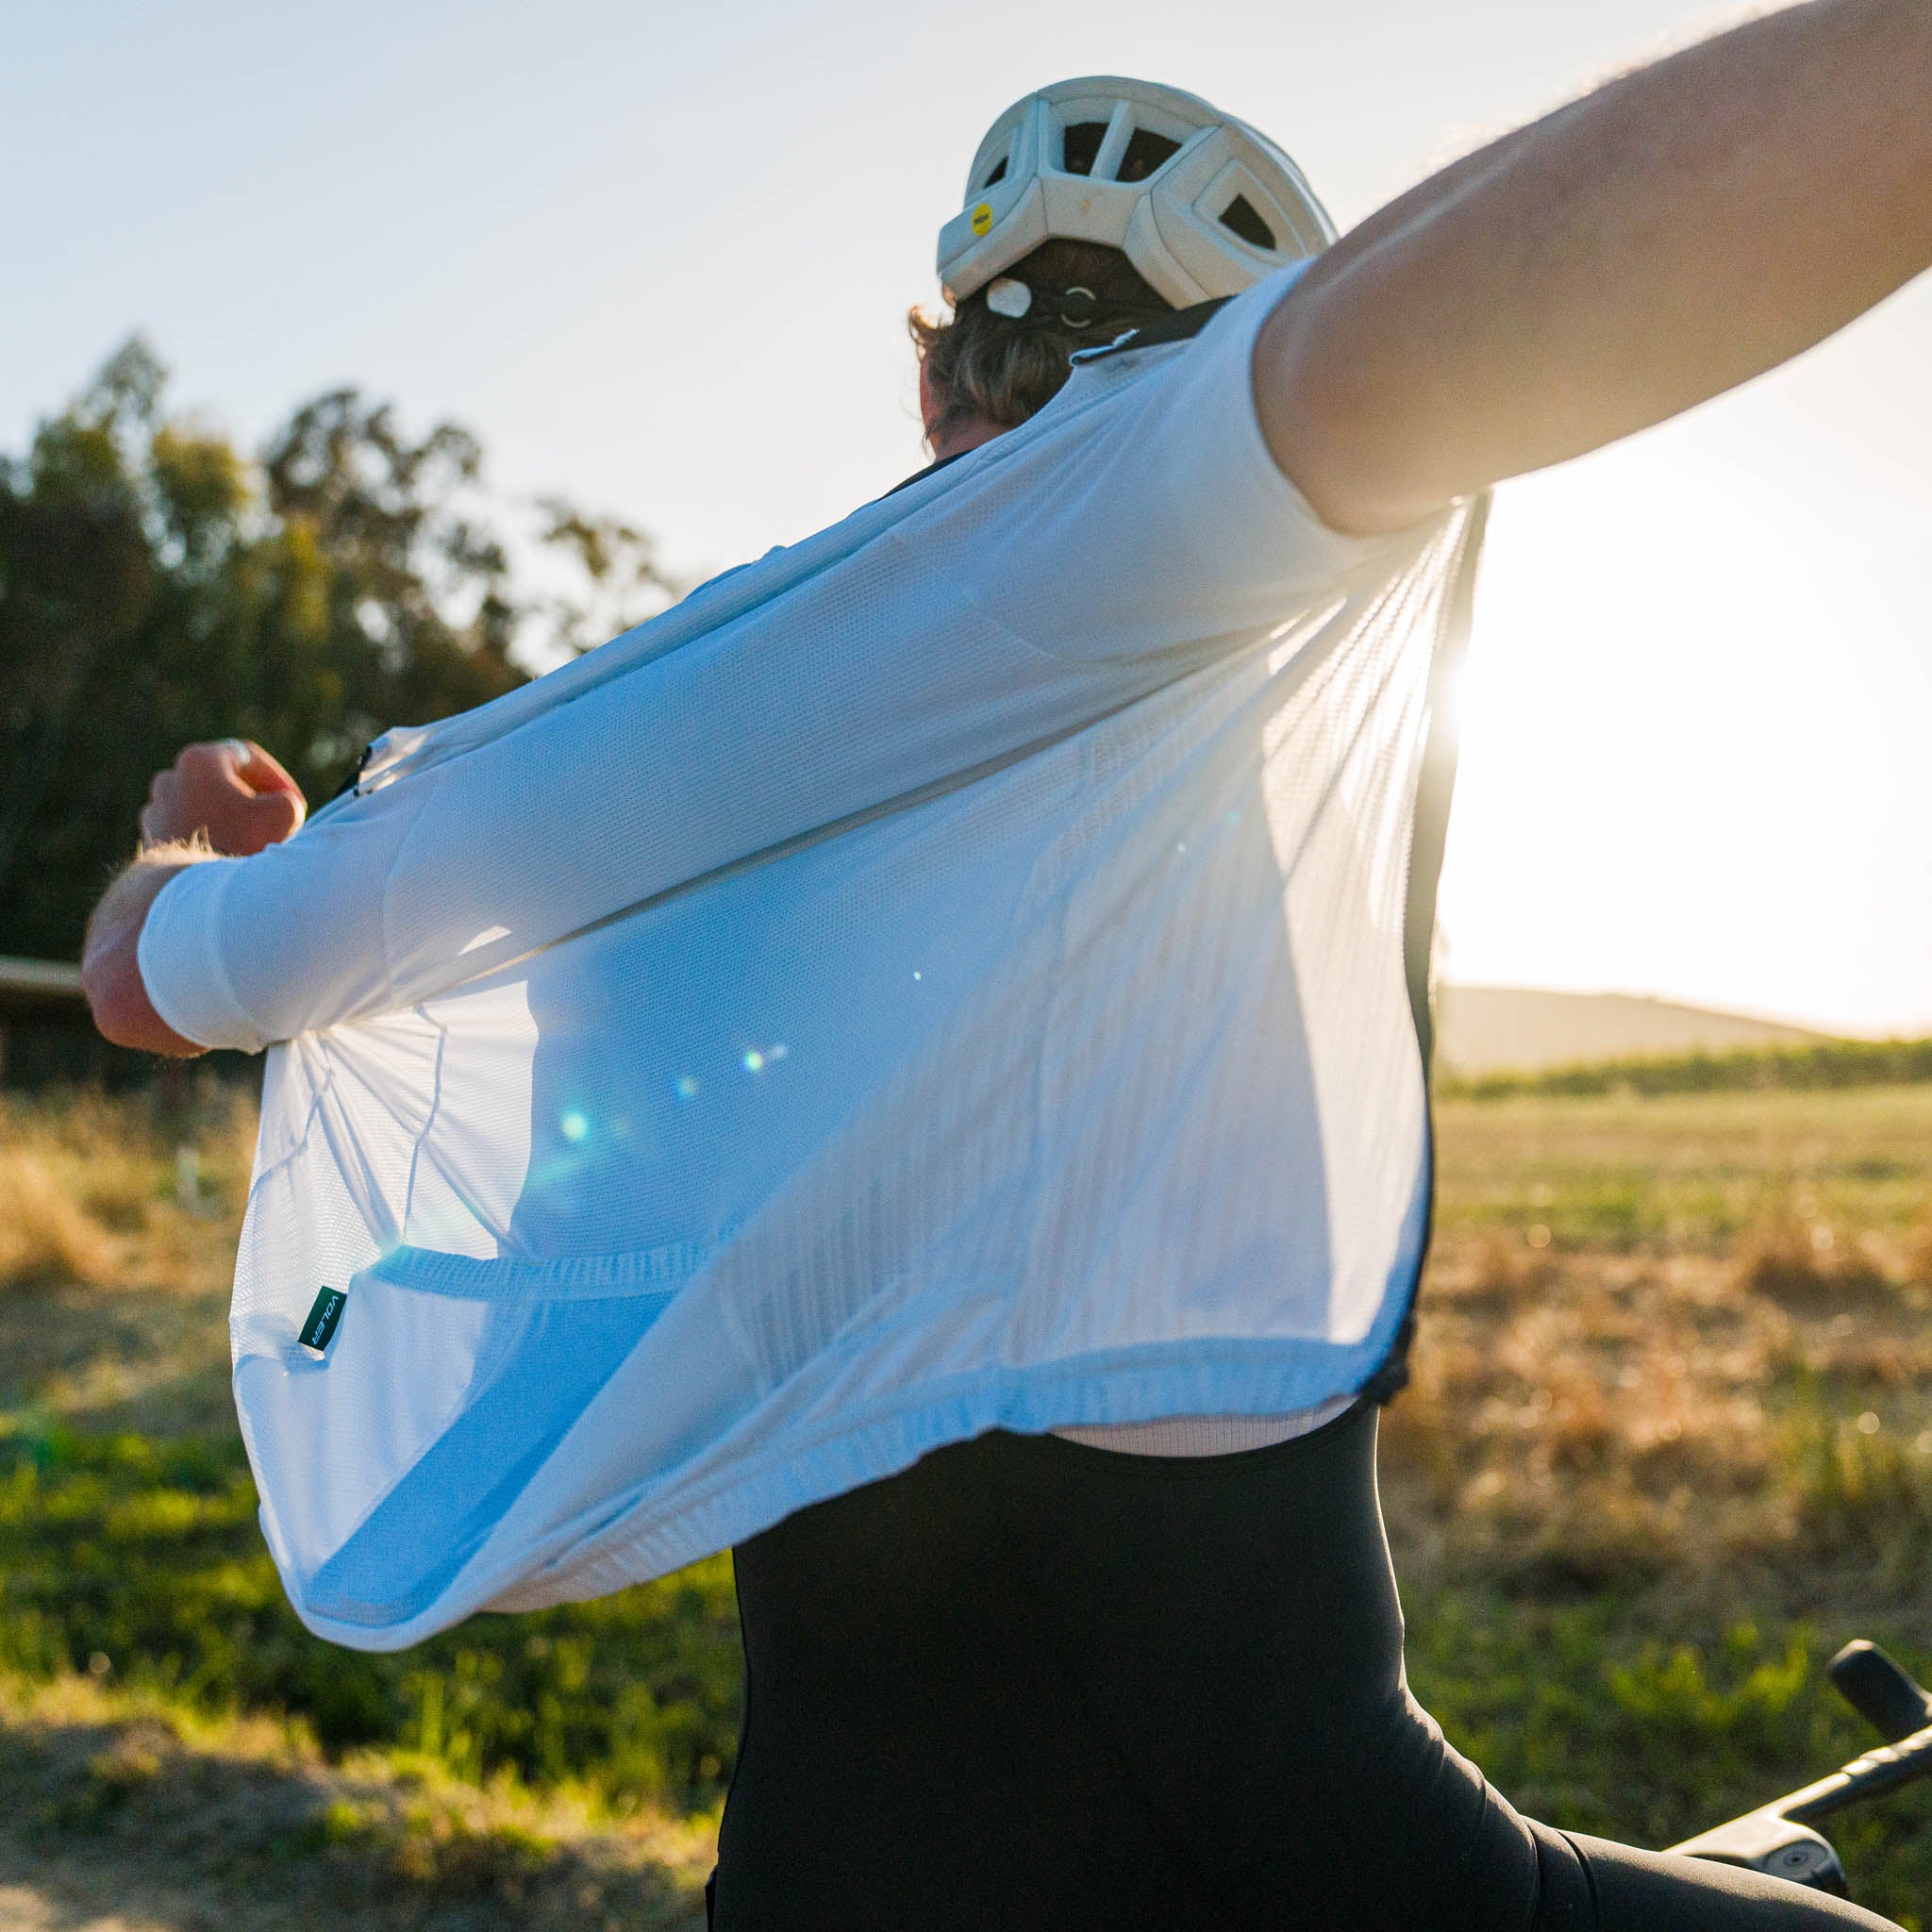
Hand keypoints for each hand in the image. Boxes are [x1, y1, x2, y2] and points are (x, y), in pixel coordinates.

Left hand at [140, 740, 306, 856]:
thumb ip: (288, 800)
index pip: (248, 758)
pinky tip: (226, 859)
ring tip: (251, 843)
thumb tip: (282, 807)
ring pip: (204, 807)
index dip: (278, 780)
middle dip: (251, 800)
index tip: (294, 803)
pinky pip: (188, 831)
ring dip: (229, 820)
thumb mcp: (285, 813)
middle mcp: (170, 778)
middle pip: (223, 782)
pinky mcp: (151, 838)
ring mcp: (157, 809)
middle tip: (274, 822)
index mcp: (199, 760)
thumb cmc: (241, 844)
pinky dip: (208, 838)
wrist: (195, 893)